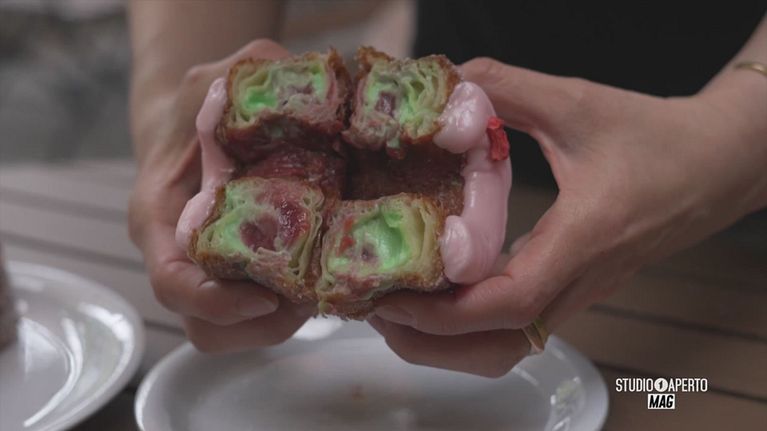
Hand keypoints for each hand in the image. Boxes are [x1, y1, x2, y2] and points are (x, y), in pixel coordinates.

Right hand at [128, 40, 314, 352]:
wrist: (191, 124)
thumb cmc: (197, 105)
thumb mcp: (214, 80)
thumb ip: (248, 75)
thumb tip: (297, 82)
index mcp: (158, 216)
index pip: (172, 282)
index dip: (216, 302)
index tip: (264, 298)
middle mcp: (176, 255)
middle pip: (205, 325)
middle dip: (262, 324)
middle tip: (311, 298)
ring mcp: (204, 272)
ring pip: (232, 332)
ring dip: (281, 323)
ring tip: (321, 291)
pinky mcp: (235, 276)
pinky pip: (256, 316)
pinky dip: (288, 310)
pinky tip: (319, 279)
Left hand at [369, 57, 766, 376]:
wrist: (717, 165)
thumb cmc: (657, 137)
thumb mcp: (578, 103)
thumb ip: (509, 89)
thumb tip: (448, 80)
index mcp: (583, 239)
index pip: (511, 302)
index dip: (446, 312)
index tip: (393, 297)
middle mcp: (580, 279)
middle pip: (500, 346)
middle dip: (431, 342)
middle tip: (378, 307)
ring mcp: (579, 291)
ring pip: (508, 348)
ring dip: (448, 344)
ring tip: (399, 311)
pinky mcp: (576, 287)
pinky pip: (519, 328)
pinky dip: (471, 327)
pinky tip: (439, 295)